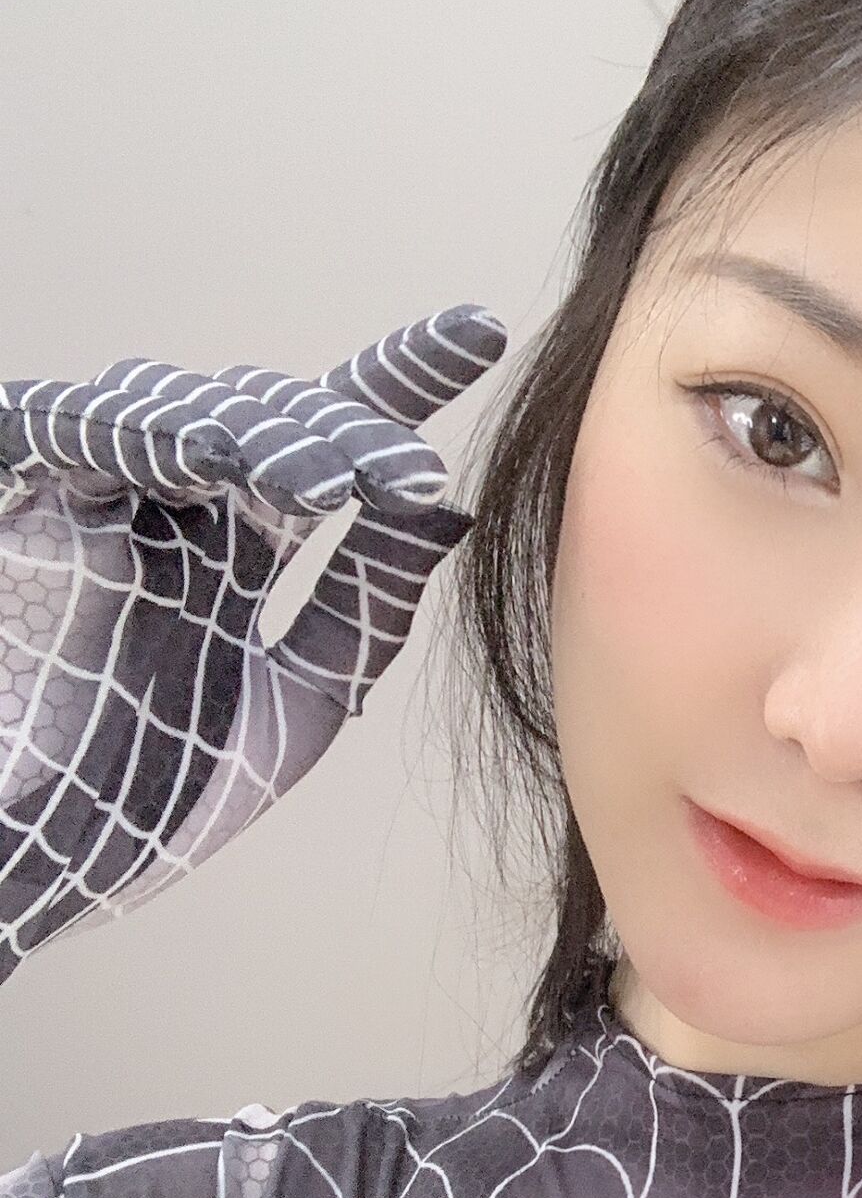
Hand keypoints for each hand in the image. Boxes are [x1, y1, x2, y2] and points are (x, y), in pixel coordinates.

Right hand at [0, 305, 506, 979]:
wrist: (50, 863)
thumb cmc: (161, 792)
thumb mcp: (302, 698)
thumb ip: (367, 603)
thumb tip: (444, 511)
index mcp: (240, 543)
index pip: (328, 439)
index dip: (398, 380)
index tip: (480, 334)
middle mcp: (174, 507)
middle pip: (265, 418)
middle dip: (342, 434)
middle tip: (407, 475)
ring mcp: (98, 501)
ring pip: (182, 413)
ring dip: (263, 439)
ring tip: (332, 487)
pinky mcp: (24, 507)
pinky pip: (73, 434)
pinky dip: (145, 437)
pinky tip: (215, 461)